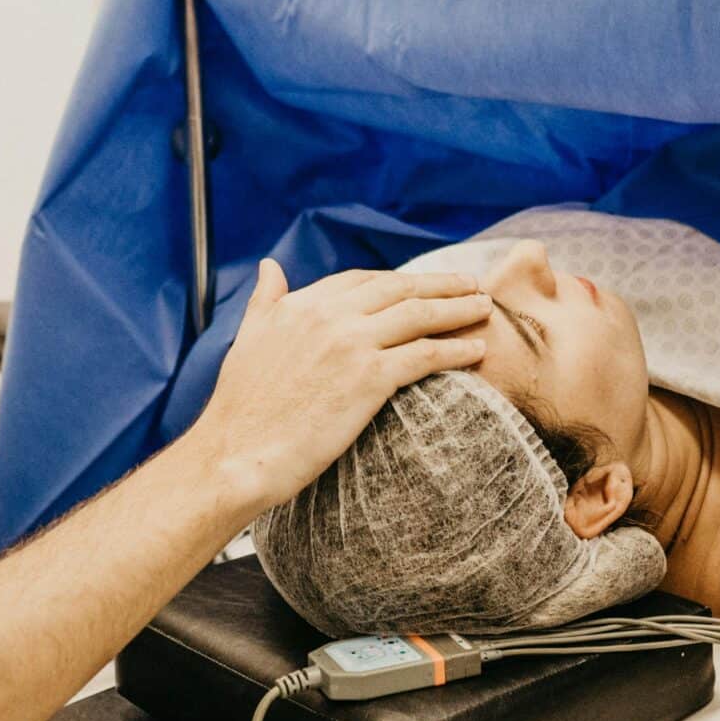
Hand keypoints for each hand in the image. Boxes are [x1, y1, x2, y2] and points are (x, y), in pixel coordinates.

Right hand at [184, 261, 489, 515]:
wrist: (236, 453)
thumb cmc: (239, 408)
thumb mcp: (247, 338)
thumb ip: (266, 300)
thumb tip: (271, 267)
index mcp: (300, 304)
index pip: (362, 280)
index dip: (398, 281)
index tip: (422, 285)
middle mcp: (328, 315)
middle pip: (400, 289)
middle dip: (441, 284)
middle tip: (472, 285)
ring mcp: (351, 343)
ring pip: (419, 315)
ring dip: (458, 308)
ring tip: (484, 309)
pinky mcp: (369, 378)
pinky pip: (425, 354)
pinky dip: (456, 348)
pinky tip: (476, 349)